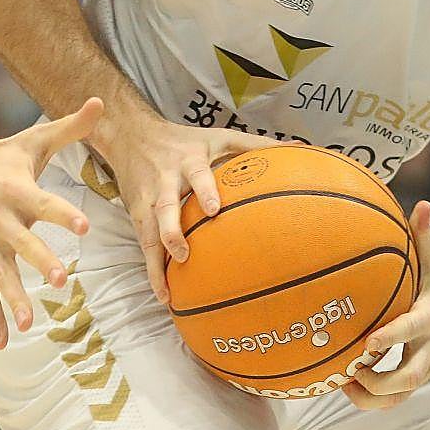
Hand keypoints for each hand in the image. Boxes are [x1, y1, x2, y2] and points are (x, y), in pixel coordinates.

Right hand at [0, 98, 103, 349]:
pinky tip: (3, 343)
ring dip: (14, 299)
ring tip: (31, 324)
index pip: (43, 202)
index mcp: (16, 189)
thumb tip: (101, 102)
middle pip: (21, 242)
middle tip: (62, 280)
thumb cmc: (2, 155)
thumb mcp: (34, 140)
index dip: (62, 215)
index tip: (84, 228)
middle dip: (40, 261)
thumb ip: (70, 127)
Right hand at [93, 115, 280, 305]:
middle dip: (172, 230)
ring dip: (157, 261)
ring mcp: (148, 199)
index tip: (214, 209)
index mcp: (188, 160)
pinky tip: (163, 294)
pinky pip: (143, 244)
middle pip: (165, 206)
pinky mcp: (136, 214)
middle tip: (184, 254)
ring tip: (168, 289)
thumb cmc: (184, 140)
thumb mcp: (218, 136)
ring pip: (149, 231)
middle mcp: (165, 180)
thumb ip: (256, 144)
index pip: (196, 174)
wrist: (130, 135)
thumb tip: (299, 149)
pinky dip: (152, 270)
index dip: (204, 190)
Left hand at [343, 202, 429, 410]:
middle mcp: (429, 349)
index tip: (367, 342)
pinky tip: (345, 384)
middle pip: (406, 379)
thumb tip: (420, 204)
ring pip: (398, 398)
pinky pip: (395, 400)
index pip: (410, 332)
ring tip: (338, 380)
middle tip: (345, 370)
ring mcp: (425, 370)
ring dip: (368, 398)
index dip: (391, 339)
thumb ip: (425, 235)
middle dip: (375, 381)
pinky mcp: (419, 381)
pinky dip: (371, 400)